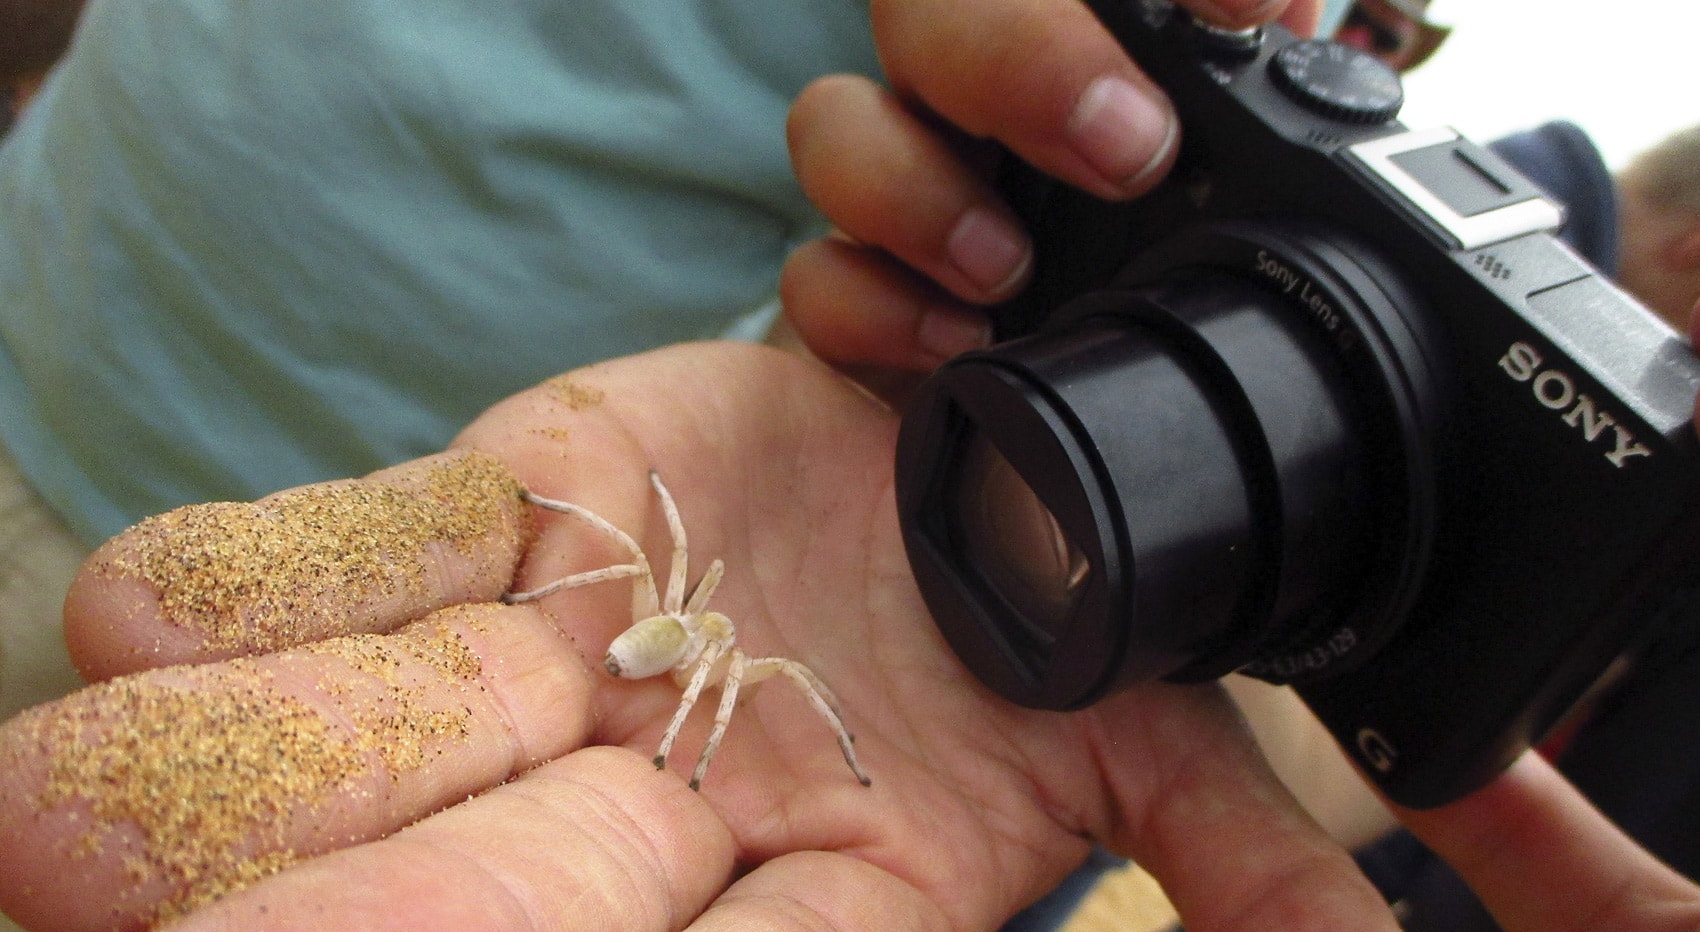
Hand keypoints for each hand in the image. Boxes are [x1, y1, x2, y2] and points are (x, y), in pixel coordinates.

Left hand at [0, 342, 1391, 930]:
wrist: (968, 428)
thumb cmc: (1058, 595)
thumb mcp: (1151, 731)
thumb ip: (1223, 848)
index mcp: (849, 879)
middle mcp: (680, 798)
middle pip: (524, 899)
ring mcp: (574, 650)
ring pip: (394, 740)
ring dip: (254, 799)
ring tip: (55, 845)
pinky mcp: (509, 509)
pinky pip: (365, 553)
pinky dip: (260, 589)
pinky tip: (143, 631)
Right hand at [781, 0, 1323, 375]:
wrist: (1109, 447)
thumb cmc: (1192, 284)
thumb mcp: (1258, 181)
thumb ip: (1267, 97)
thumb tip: (1292, 38)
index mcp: (1091, 42)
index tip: (1245, 15)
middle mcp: (980, 95)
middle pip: (927, 8)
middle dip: (1015, 60)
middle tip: (1130, 148)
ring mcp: (906, 190)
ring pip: (834, 120)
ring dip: (916, 186)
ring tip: (1011, 267)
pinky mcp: (857, 299)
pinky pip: (814, 276)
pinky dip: (873, 305)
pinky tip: (959, 341)